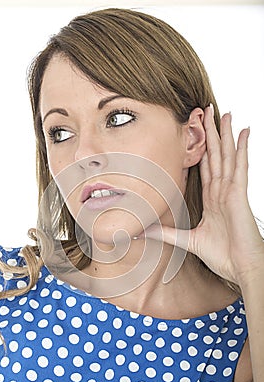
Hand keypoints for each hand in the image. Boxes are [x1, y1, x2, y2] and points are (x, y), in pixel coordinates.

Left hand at [140, 105, 263, 284]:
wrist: (240, 268)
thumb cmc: (222, 255)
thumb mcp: (187, 241)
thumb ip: (165, 234)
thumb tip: (140, 233)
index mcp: (211, 199)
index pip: (205, 167)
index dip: (201, 149)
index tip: (195, 132)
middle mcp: (222, 191)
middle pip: (215, 155)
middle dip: (211, 133)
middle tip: (206, 111)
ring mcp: (231, 191)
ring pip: (227, 156)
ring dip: (226, 134)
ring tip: (225, 113)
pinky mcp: (239, 195)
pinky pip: (241, 167)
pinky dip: (242, 149)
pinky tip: (243, 132)